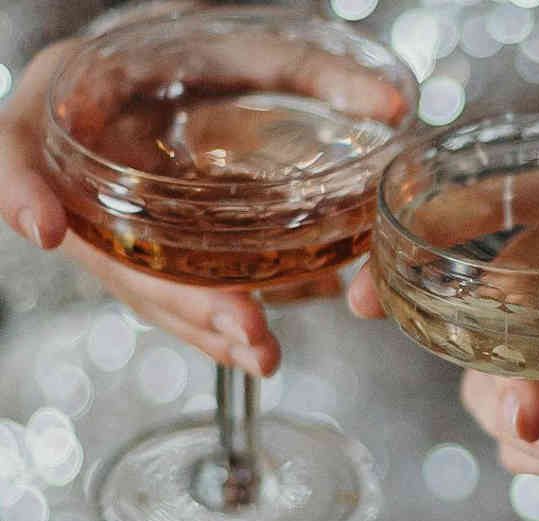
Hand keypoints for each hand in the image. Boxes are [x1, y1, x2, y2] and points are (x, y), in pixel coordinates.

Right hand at [0, 40, 280, 375]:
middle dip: (173, 294)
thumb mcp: (233, 46)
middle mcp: (73, 177)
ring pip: (139, 286)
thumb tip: (399, 107)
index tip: (44, 227)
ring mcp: (106, 224)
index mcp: (60, 110)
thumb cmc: (182, 58)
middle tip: (243, 322)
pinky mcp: (141, 252)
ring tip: (260, 354)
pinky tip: (254, 349)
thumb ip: (307, 69)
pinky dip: (212, 322)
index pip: (12, 150)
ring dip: (200, 324)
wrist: (157, 80)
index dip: (20, 189)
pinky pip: (166, 293)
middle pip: (102, 249)